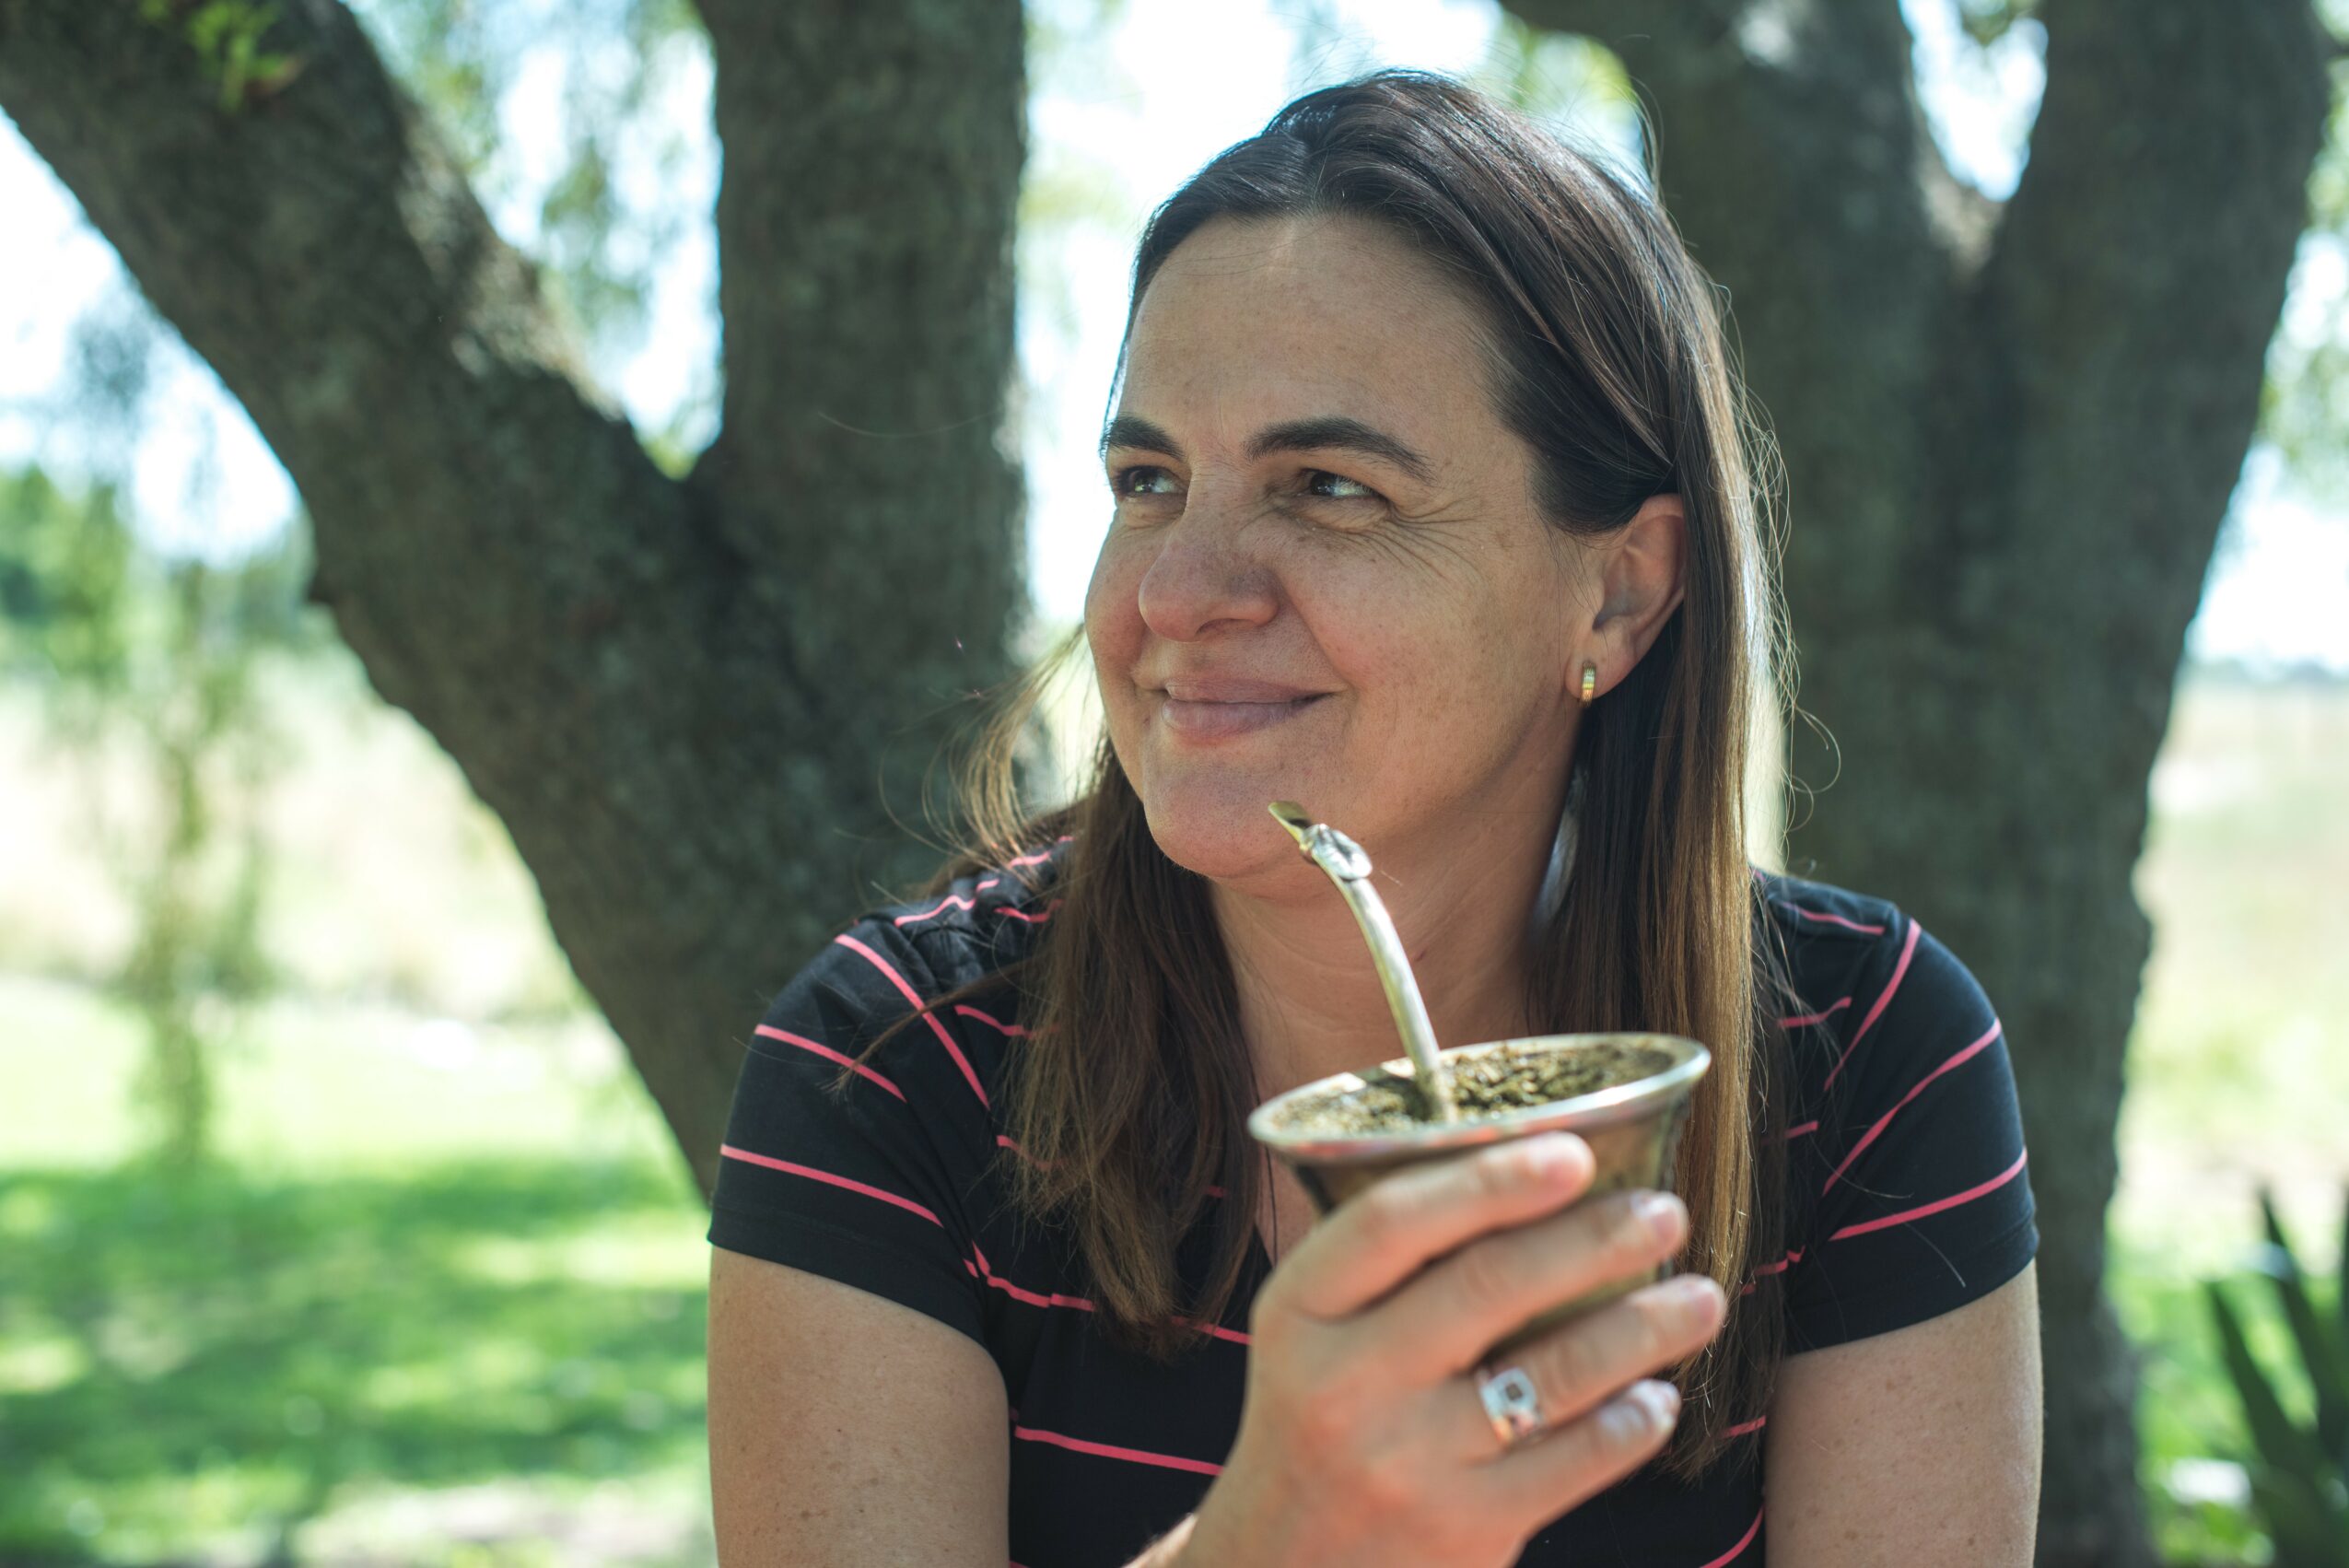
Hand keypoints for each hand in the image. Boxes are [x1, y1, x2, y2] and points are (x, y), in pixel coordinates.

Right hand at [1182, 1133, 1724, 1567]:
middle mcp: (1344, 1383)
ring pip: (1552, 1372)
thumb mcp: (1313, 1333)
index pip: (1393, 1222)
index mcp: (1299, 1310)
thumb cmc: (1319, 1417)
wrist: (1286, 1565)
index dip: (1489, 1180)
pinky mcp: (1463, 1529)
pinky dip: (1631, 1422)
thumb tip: (1528, 1167)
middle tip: (1665, 1212)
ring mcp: (1405, 1461)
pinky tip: (1659, 1396)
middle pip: (1489, 1285)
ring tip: (1701, 1298)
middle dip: (1594, 1239)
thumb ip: (1389, 1263)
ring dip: (1643, 1327)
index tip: (1574, 1151)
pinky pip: (1574, 1460)